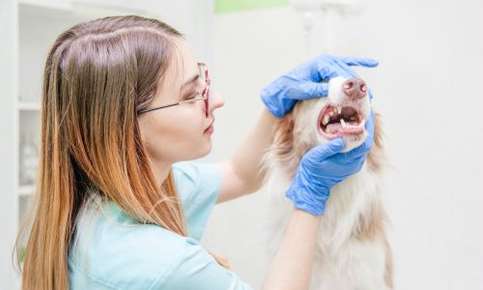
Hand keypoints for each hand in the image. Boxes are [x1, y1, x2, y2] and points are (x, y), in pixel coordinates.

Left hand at [261, 54, 377, 117]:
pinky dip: (360, 63)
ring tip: (369, 96)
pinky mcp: (330, 69)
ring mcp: (328, 64)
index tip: (357, 95)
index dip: (349, 84)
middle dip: (357, 85)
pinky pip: (347, 64)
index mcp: (319, 63)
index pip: (339, 72)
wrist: (281, 90)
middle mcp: (326, 61)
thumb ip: (316, 89)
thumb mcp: (301, 90)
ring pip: (348, 72)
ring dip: (359, 83)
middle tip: (368, 98)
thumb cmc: (289, 89)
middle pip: (346, 72)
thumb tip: (332, 91)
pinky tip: (373, 63)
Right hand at [285, 114, 374, 215]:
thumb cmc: (312, 170)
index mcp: (348, 160)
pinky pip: (358, 147)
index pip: (365, 141)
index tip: (367, 113)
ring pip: (363, 144)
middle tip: (364, 110)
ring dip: (363, 130)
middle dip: (367, 125)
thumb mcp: (316, 157)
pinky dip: (358, 136)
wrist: (311, 185)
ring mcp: (354, 164)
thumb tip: (342, 139)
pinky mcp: (350, 163)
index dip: (368, 127)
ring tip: (359, 116)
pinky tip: (353, 128)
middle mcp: (355, 163)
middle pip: (367, 141)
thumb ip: (329, 148)